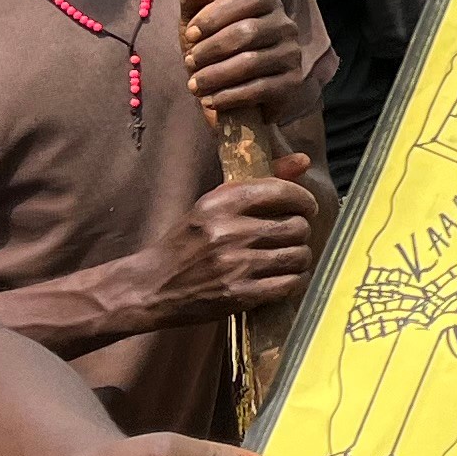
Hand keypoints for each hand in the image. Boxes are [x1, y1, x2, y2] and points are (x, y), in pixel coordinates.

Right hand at [149, 162, 327, 324]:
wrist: (151, 285)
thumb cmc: (187, 243)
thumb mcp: (213, 206)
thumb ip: (261, 183)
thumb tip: (304, 161)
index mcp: (220, 203)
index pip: (282, 192)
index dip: (304, 200)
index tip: (305, 208)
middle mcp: (229, 231)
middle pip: (297, 227)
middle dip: (300, 232)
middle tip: (290, 237)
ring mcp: (236, 265)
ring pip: (299, 256)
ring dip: (300, 258)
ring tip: (287, 258)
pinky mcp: (240, 294)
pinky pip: (291, 283)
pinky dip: (295, 281)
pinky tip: (284, 278)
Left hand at [176, 0, 306, 125]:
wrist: (239, 94)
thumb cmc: (216, 52)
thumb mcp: (200, 26)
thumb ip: (196, 2)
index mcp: (266, 2)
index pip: (245, 0)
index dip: (213, 16)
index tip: (189, 35)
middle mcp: (285, 24)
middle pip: (247, 32)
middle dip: (211, 49)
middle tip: (189, 62)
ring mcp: (292, 54)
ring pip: (251, 62)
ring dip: (215, 75)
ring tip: (195, 85)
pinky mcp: (293, 83)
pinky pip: (259, 89)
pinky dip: (229, 96)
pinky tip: (210, 100)